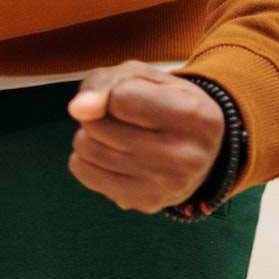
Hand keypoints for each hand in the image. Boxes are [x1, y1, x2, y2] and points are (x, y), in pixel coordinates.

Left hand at [66, 62, 224, 212]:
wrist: (201, 150)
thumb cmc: (164, 102)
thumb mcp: (141, 77)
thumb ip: (104, 83)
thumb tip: (77, 110)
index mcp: (194, 115)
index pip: (120, 98)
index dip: (114, 93)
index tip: (132, 97)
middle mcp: (187, 156)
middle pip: (98, 125)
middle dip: (98, 115)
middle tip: (122, 119)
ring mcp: (168, 185)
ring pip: (86, 149)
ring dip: (90, 136)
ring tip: (117, 136)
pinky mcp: (146, 202)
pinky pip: (83, 172)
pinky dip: (87, 159)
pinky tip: (112, 156)